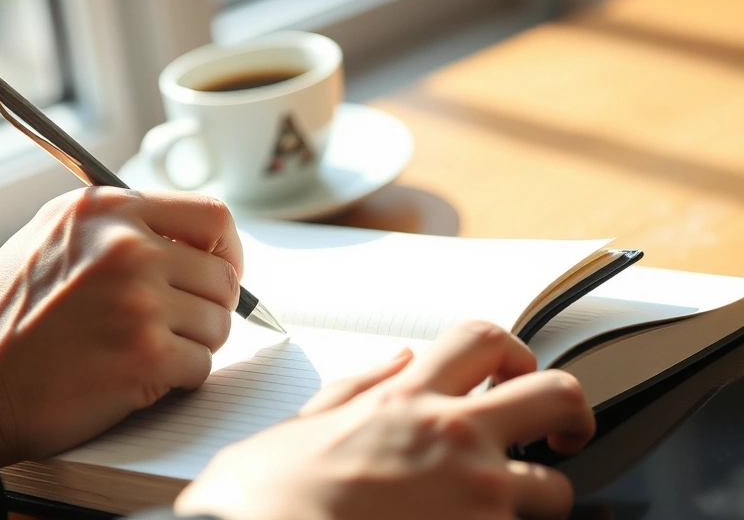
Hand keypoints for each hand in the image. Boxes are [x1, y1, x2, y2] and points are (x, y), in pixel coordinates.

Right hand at [0, 188, 242, 465]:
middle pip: (223, 275)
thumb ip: (115, 227)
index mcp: (106, 210)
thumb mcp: (50, 237)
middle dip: (208, 306)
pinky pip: (202, 366)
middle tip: (177, 326)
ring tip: (145, 352)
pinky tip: (136, 378)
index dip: (226, 250)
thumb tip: (185, 238)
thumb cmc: (3, 319)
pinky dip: (178, 378)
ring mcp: (138, 301)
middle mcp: (126, 247)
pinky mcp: (144, 356)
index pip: (212, 216)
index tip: (219, 272)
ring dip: (192, 344)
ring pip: (218, 323)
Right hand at [175, 321, 595, 519]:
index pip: (483, 337)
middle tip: (562, 435)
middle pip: (557, 395)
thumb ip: (359, 386)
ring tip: (508, 512)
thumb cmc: (268, 495)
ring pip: (556, 490)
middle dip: (572, 413)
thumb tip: (398, 359)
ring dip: (539, 502)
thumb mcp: (304, 423)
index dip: (513, 352)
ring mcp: (475, 498)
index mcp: (405, 399)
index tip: (515, 376)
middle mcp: (452, 437)